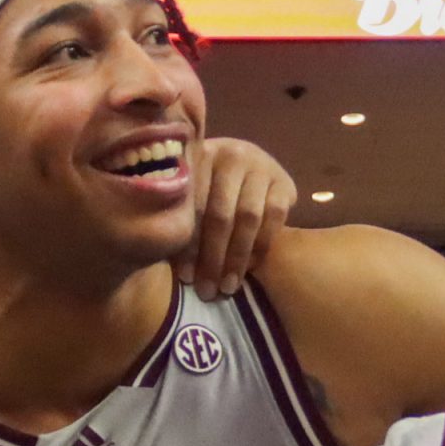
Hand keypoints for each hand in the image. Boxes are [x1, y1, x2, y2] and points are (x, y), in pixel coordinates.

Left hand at [175, 139, 295, 300]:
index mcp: (198, 155)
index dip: (188, 244)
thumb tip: (160, 255)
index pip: (192, 205)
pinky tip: (249, 268)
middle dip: (212, 257)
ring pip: (248, 218)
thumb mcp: (188, 191)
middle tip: (206, 290)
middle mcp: (232, 155)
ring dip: (237, 258)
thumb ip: (177, 214)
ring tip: (227, 287)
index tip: (185, 277)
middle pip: (220, 214)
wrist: (247, 168)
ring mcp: (261, 166)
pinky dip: (261, 246)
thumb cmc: (205, 188)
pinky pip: (274, 218)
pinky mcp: (284, 181)